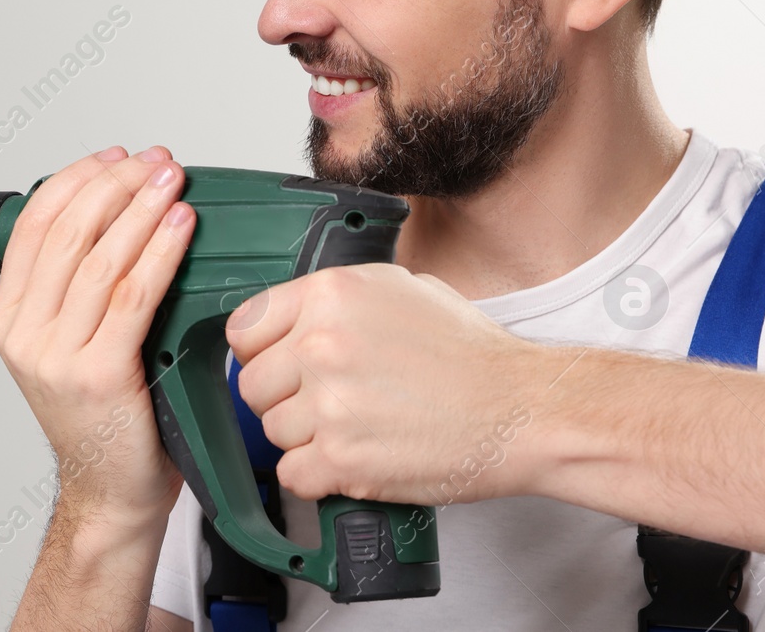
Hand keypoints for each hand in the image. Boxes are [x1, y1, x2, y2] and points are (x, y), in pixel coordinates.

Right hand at [0, 145, 195, 527]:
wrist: (111, 492)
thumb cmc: (102, 418)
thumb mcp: (67, 344)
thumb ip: (74, 289)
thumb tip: (116, 214)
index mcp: (8, 318)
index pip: (34, 226)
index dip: (77, 180)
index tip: (115, 158)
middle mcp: (23, 335)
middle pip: (67, 234)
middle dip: (115, 186)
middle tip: (154, 163)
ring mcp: (55, 356)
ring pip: (99, 260)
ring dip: (141, 211)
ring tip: (171, 183)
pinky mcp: (97, 375)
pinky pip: (131, 297)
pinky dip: (159, 255)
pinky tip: (179, 229)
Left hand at [225, 263, 556, 506]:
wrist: (521, 409)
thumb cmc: (470, 353)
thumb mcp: (398, 288)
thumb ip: (334, 298)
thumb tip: (289, 316)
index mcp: (328, 295)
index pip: (243, 329)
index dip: (260, 353)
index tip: (279, 365)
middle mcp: (321, 345)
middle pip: (253, 385)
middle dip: (283, 399)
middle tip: (327, 403)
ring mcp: (329, 404)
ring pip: (273, 433)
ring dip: (305, 438)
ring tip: (355, 428)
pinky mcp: (343, 459)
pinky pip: (293, 475)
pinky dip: (317, 477)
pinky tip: (353, 459)